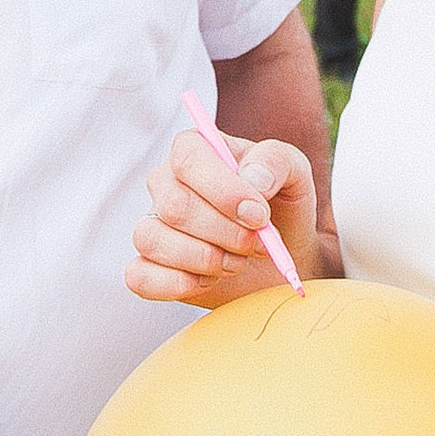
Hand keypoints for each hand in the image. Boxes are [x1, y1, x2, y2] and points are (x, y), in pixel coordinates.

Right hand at [126, 129, 320, 308]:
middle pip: (174, 206)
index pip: (187, 158)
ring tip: (235, 262)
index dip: (223, 190)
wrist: (282, 256)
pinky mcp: (148, 267)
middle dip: (225, 234)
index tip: (257, 215)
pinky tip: (208, 281)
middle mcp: (166, 184)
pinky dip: (179, 284)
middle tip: (257, 244)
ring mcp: (153, 225)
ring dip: (205, 260)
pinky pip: (140, 277)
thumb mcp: (294, 172)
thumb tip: (252, 179)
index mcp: (195, 151)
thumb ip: (276, 160)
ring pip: (152, 240)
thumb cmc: (282, 207)